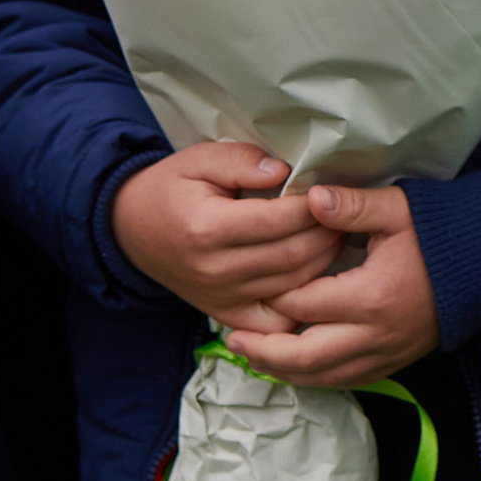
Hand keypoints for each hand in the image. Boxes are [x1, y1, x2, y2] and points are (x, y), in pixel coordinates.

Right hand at [109, 143, 341, 331]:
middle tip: (349, 214)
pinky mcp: (227, 315)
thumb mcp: (200, 159)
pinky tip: (318, 277)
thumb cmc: (172, 189)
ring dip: (325, 262)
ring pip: (292, 286)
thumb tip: (285, 171)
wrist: (132, 231)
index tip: (333, 192)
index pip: (278, 221)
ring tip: (341, 235)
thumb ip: (243, 160)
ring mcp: (222, 298)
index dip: (314, 207)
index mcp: (207, 229)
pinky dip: (304, 304)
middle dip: (328, 233)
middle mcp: (215, 270)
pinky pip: (277, 321)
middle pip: (292, 256)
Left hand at [226, 183, 440, 388]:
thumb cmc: (443, 231)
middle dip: (262, 351)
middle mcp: (375, 334)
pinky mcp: (395, 362)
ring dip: (283, 370)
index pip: (302, 304)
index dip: (272, 296)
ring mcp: (386, 354)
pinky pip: (345, 381)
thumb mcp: (398, 209)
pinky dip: (314, 377)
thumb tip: (309, 198)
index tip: (253, 285)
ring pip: (321, 377)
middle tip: (231, 339)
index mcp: (370, 295)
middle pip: (303, 357)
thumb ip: (351, 206)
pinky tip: (297, 366)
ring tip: (253, 356)